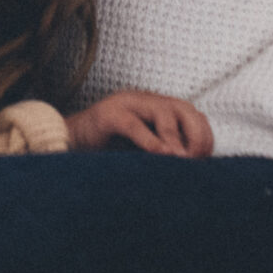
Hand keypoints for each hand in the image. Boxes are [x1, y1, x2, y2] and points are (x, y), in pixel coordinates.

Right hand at [64, 90, 214, 156]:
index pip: (193, 115)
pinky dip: (150, 140)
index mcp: (156, 108)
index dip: (204, 136)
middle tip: (195, 159)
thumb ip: (165, 152)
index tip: (205, 160)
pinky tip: (160, 155)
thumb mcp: (143, 151)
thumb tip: (193, 171)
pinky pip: (133, 124)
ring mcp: (125, 104)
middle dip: (196, 134)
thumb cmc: (107, 150)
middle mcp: (144, 101)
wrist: (67, 142)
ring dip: (175, 137)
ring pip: (162, 111)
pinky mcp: (107, 115)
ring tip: (181, 159)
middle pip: (183, 108)